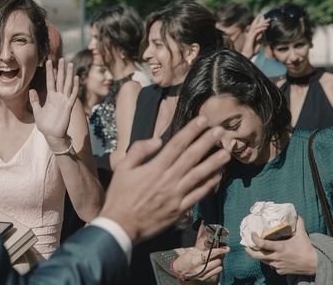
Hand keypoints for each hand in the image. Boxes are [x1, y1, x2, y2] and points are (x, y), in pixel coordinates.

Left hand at [30, 58, 78, 150]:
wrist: (52, 136)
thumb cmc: (45, 125)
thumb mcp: (37, 111)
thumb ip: (35, 100)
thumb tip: (31, 89)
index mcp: (51, 97)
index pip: (50, 81)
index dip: (50, 71)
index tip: (49, 61)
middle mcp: (58, 97)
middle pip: (60, 80)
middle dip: (61, 69)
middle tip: (62, 58)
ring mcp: (64, 101)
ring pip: (67, 84)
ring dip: (69, 74)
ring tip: (70, 64)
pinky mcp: (68, 106)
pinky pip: (72, 95)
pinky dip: (75, 86)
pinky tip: (76, 78)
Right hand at [100, 116, 230, 243]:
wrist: (122, 225)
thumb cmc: (120, 195)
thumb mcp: (122, 168)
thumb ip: (139, 151)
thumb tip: (158, 141)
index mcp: (155, 168)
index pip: (177, 145)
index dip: (191, 131)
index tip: (202, 120)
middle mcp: (169, 180)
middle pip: (192, 157)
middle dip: (207, 142)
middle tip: (220, 131)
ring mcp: (176, 195)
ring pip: (200, 175)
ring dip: (214, 162)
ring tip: (227, 152)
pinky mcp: (180, 209)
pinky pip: (199, 194)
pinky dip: (210, 184)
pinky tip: (218, 176)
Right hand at [172, 247, 227, 282]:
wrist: (179, 271)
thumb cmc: (184, 260)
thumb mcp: (190, 251)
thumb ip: (200, 248)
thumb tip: (210, 242)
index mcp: (195, 260)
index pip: (210, 254)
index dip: (219, 250)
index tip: (226, 248)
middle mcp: (200, 268)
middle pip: (216, 261)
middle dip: (219, 255)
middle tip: (220, 251)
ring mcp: (203, 274)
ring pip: (218, 267)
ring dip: (219, 261)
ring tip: (216, 257)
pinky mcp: (205, 278)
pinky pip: (216, 272)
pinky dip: (217, 267)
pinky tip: (214, 264)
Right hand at [241, 14, 269, 58]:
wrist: (247, 55)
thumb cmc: (251, 51)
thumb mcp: (257, 43)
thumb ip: (259, 38)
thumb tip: (262, 34)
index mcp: (251, 35)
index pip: (255, 26)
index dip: (259, 21)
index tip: (264, 18)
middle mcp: (249, 33)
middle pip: (255, 24)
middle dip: (261, 20)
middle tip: (268, 18)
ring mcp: (249, 35)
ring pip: (255, 26)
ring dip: (262, 24)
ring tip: (268, 23)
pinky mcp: (250, 38)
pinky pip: (256, 31)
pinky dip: (261, 28)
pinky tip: (265, 28)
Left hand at [245, 216, 316, 274]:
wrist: (315, 264)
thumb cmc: (307, 249)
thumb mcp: (302, 235)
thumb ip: (298, 224)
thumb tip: (297, 214)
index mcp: (280, 247)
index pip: (262, 244)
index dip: (254, 239)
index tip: (252, 233)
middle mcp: (277, 257)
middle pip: (258, 256)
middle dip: (249, 251)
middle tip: (246, 246)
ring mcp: (279, 265)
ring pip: (264, 262)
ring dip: (260, 256)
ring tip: (257, 251)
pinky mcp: (282, 271)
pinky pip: (272, 267)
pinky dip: (270, 262)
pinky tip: (270, 258)